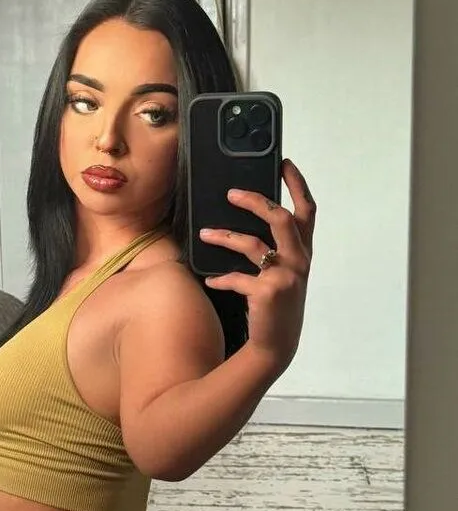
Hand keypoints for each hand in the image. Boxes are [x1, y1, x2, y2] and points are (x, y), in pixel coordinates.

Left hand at [199, 159, 314, 371]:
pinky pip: (236, 278)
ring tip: (204, 233)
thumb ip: (276, 250)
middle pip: (280, 218)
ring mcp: (284, 277)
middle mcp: (299, 262)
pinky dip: (220, 278)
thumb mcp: (284, 276)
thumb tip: (248, 224)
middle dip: (256, 201)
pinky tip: (209, 280)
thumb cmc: (277, 308)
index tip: (284, 164)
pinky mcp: (266, 293)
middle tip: (231, 193)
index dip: (297, 185)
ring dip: (224, 236)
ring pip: (252, 244)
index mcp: (304, 254)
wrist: (276, 347)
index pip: (307, 212)